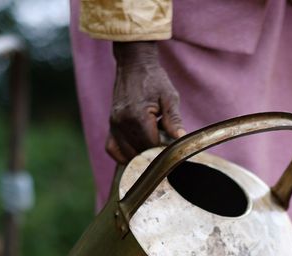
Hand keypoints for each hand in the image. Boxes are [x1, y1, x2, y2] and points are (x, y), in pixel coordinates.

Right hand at [106, 41, 185, 163]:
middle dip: (153, 152)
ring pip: (127, 154)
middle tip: (164, 141)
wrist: (134, 64)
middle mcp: (122, 123)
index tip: (172, 145)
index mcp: (137, 116)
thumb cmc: (154, 79)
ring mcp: (114, 124)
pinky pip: (112, 149)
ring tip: (152, 140)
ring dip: (141, 154)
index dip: (164, 150)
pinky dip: (123, 154)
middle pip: (139, 153)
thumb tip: (180, 138)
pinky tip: (137, 149)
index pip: (151, 147)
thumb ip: (174, 119)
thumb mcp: (170, 97)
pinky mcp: (111, 124)